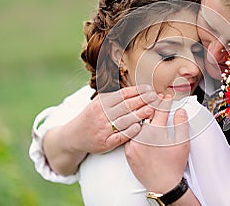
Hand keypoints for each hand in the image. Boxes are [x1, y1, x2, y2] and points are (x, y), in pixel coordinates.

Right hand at [43, 85, 158, 174]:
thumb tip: (134, 88)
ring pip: (124, 120)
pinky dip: (129, 132)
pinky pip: (119, 136)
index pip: (122, 94)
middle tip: (155, 97)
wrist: (74, 136)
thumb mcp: (98, 102)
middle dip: (142, 100)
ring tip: (151, 109)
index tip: (149, 89)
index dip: (137, 91)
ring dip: (139, 115)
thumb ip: (114, 96)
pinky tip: (139, 127)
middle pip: (125, 106)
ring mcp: (103, 129)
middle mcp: (101, 115)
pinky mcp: (105, 142)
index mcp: (101, 102)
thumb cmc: (91, 117)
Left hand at [124, 95, 189, 192]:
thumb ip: (181, 124)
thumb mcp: (183, 143)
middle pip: (145, 114)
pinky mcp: (127, 150)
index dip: (164, 101)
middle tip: (155, 97)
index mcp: (156, 132)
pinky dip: (133, 127)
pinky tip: (136, 123)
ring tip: (145, 107)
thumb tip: (180, 111)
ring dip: (140, 114)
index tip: (166, 97)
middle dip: (151, 103)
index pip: (160, 110)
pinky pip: (129, 134)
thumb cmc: (174, 165)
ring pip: (135, 123)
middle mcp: (142, 136)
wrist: (162, 185)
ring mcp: (133, 143)